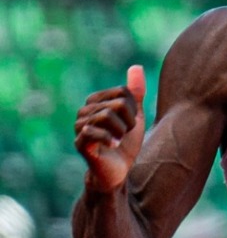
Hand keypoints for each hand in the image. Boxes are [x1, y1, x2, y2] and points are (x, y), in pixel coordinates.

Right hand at [74, 65, 146, 190]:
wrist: (119, 171)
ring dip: (121, 132)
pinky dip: (110, 139)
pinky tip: (113, 146)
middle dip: (128, 123)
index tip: (128, 124)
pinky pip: (94, 131)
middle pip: (118, 104)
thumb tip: (136, 66)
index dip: (133, 110)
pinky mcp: (80, 143)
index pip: (123, 92)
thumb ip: (135, 93)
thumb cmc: (125, 143)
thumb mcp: (135, 116)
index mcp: (95, 102)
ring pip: (108, 115)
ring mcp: (79, 127)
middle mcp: (84, 111)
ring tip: (117, 141)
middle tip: (123, 135)